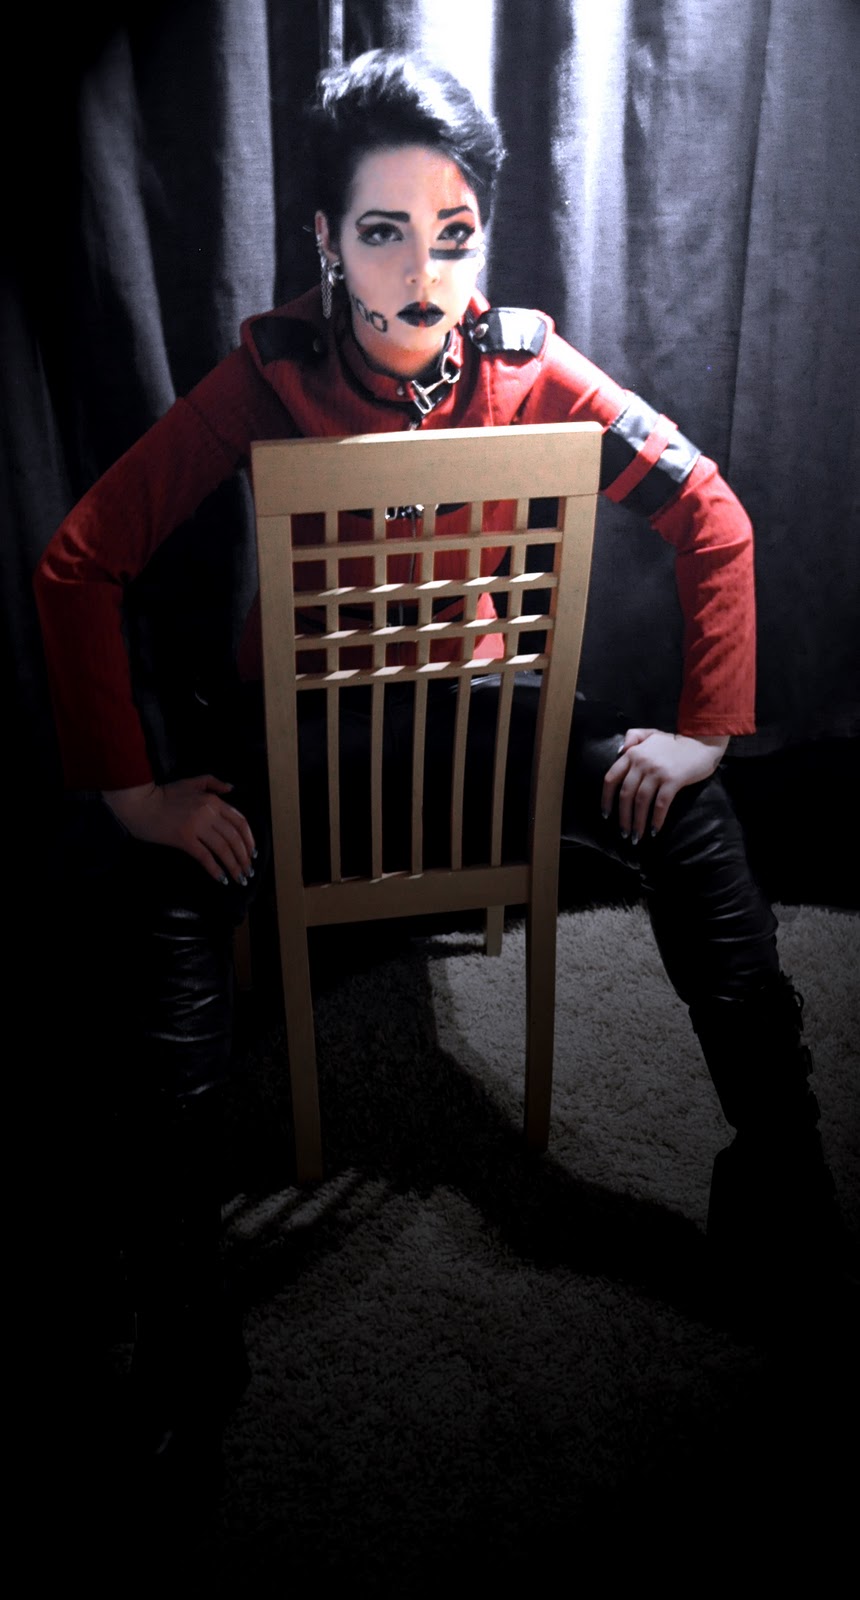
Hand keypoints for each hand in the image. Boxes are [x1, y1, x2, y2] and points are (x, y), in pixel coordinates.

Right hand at [102, 775, 256, 883]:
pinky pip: (205, 857)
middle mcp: (209, 813)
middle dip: (244, 857)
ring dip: (234, 866)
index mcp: (213, 800)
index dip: (249, 839)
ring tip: (239, 878)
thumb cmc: (164, 794)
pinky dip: (215, 869)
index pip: (240, 822)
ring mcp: (197, 826)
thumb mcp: (191, 782)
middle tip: (248, 871)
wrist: (140, 803)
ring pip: (223, 849)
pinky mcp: (184, 839)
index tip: (252, 853)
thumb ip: (213, 782)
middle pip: (234, 838)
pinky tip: (221, 879)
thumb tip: (231, 789)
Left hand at [601, 728, 728, 842]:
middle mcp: (641, 762)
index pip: (611, 778)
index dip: (606, 799)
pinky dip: (656, 819)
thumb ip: (633, 736)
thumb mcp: (651, 733)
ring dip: (637, 822)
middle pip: (625, 794)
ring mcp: (657, 771)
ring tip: (636, 837)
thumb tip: (620, 752)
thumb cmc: (676, 742)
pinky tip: (655, 830)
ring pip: (641, 801)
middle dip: (623, 817)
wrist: (702, 741)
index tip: (606, 815)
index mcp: (633, 753)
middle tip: (624, 833)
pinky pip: (660, 804)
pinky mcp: (673, 780)